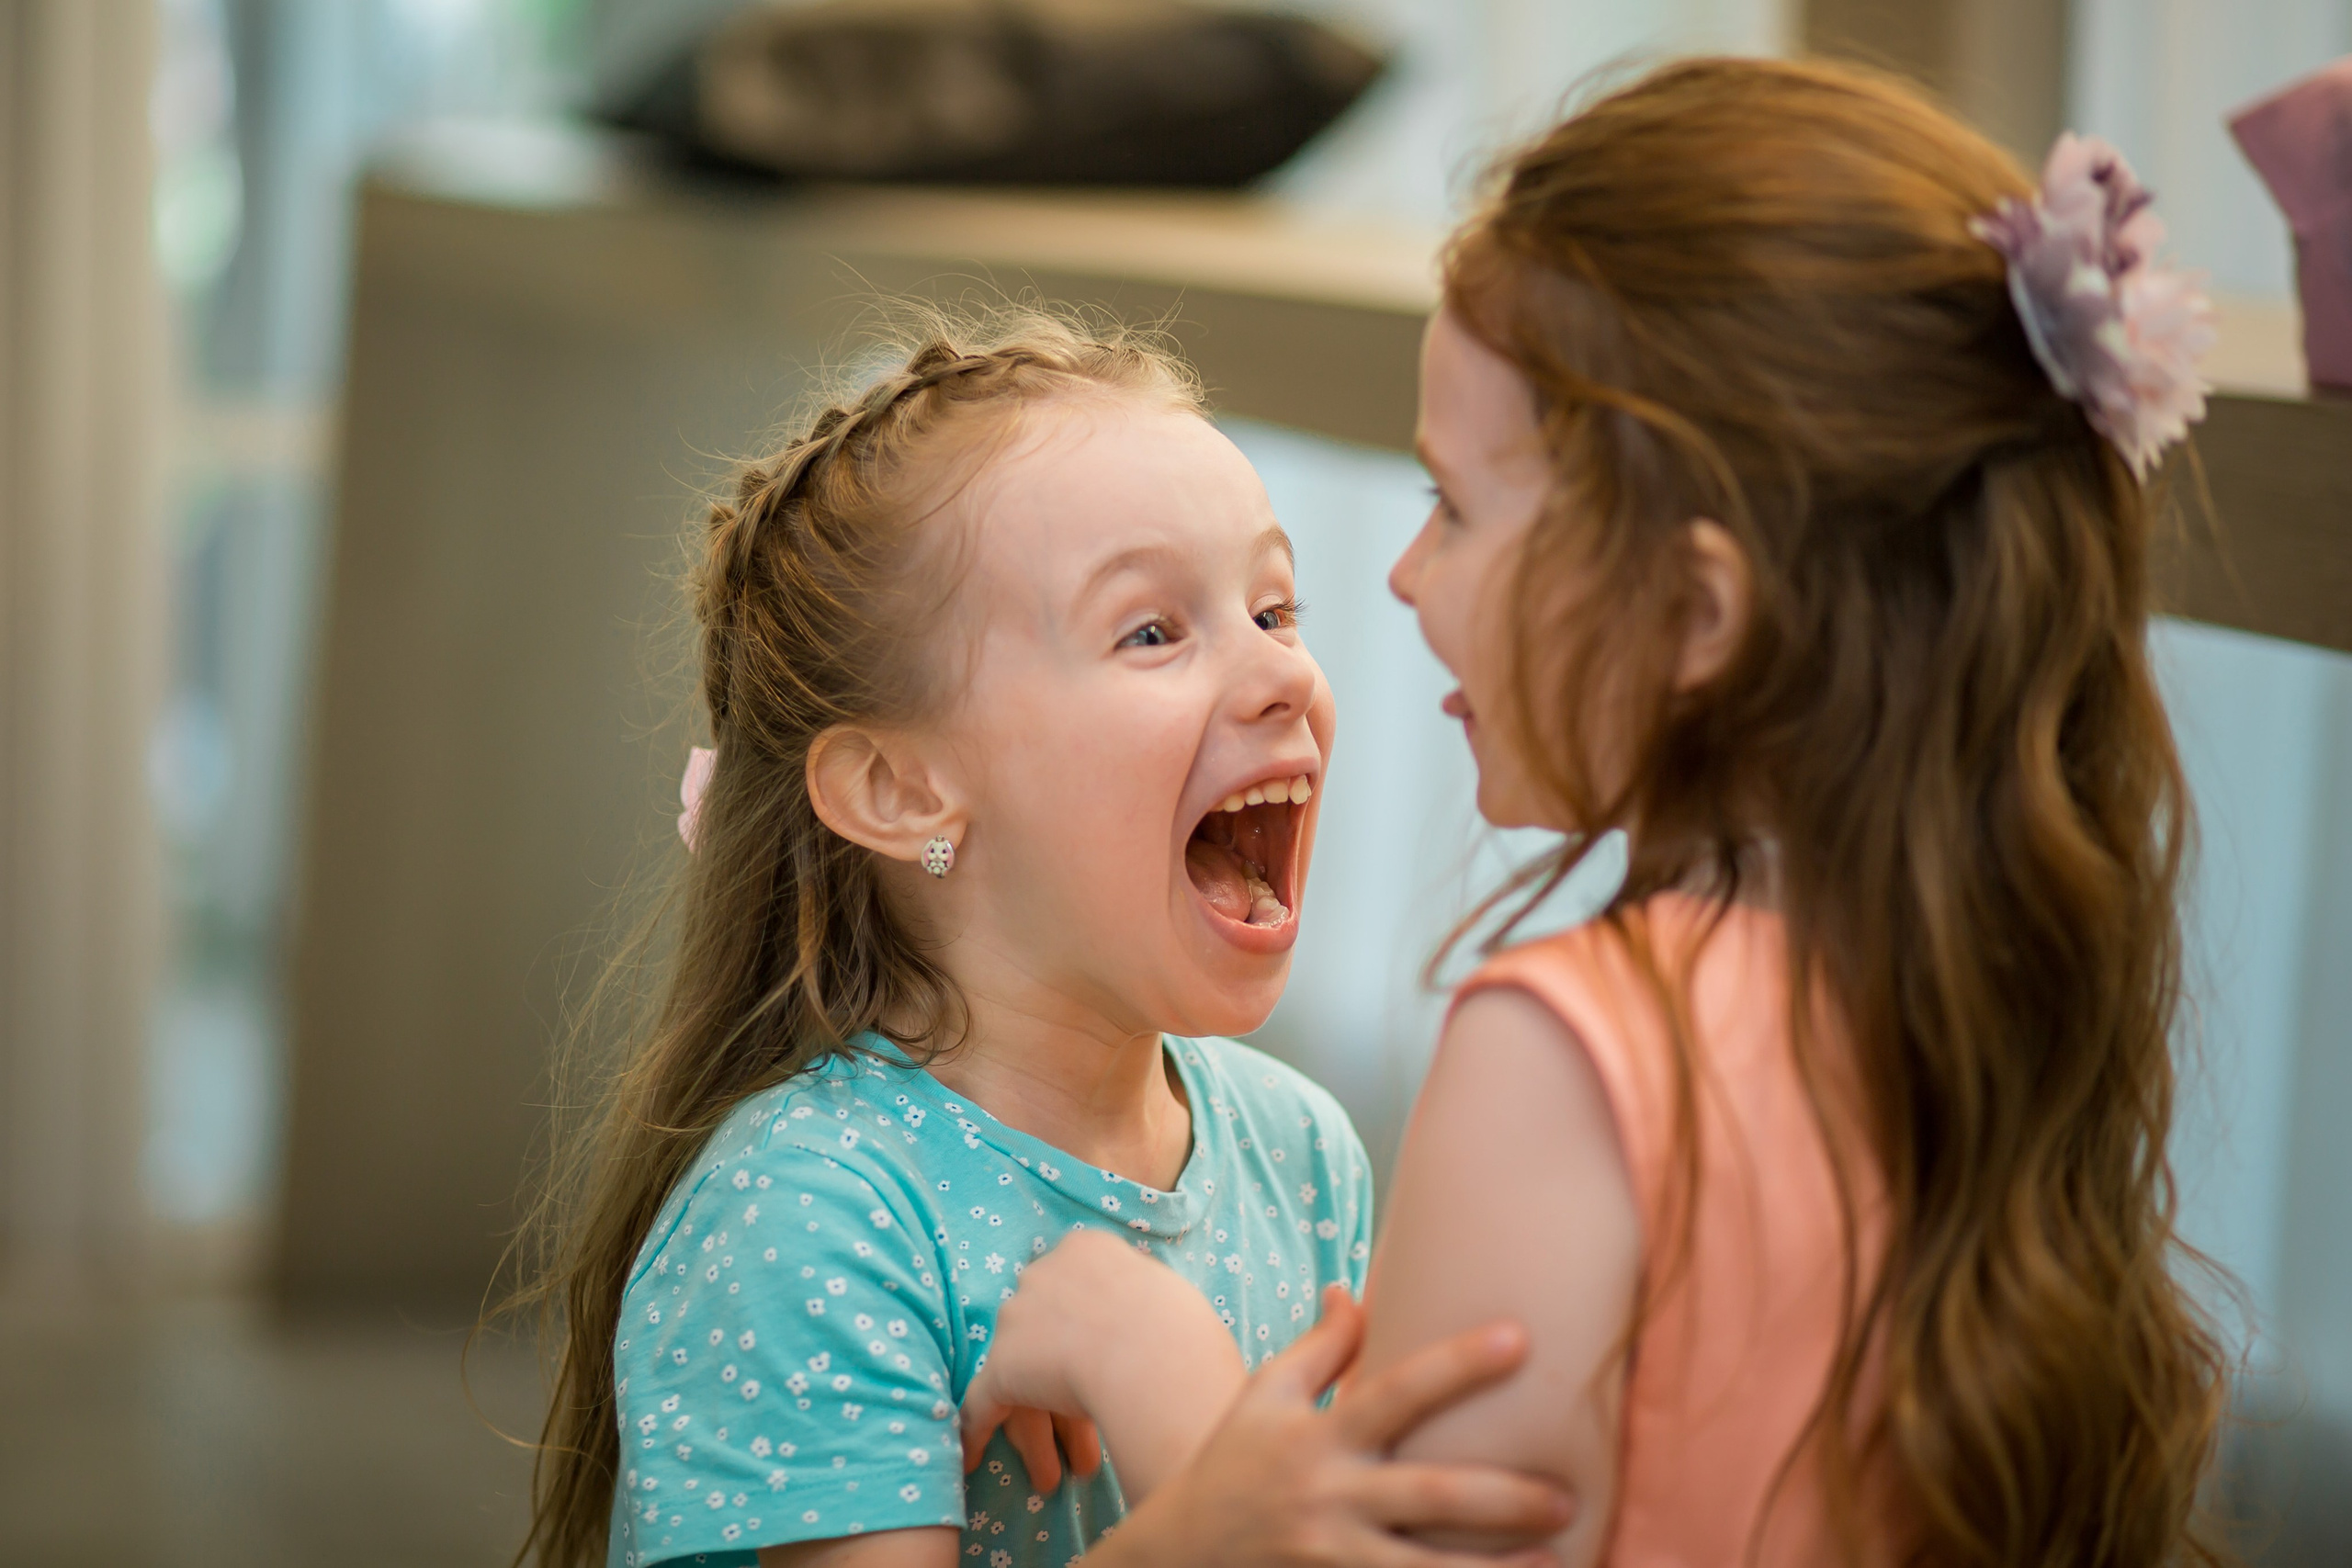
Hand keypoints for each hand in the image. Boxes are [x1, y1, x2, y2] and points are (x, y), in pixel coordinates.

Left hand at [960, 1230, 1240, 1495]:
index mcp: (1084, 1248)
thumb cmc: (1178, 1325)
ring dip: (1031, 1415)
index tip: (1093, 1335)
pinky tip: (971, 1460)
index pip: (1070, 1280)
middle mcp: (1042, 1273)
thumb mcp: (1165, 1288)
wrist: (1153, 1352)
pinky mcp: (1003, 1369)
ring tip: (1046, 1461)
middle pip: (1039, 1318)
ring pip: (1016, 1366)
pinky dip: (977, 1432)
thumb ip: (1140, 1294)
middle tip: (1077, 1393)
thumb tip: (1146, 1311)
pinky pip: (981, 1405)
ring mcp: (1016, 1319)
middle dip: (1055, 1356)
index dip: (1080, 1311)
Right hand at [1089, 1285, 1573, 1567]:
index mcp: (1319, 1437)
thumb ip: (1318, 1348)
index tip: (1519, 1338)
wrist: (1176, 1557)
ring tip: (1559, 1565)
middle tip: (1567, 1496)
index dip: (1457, 1365)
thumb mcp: (1263, 1397)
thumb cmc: (1230, 1466)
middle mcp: (1330, 1499)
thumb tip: (1353, 1291)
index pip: (1397, 1391)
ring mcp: (1333, 1560)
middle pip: (1430, 1496)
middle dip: (1504, 1498)